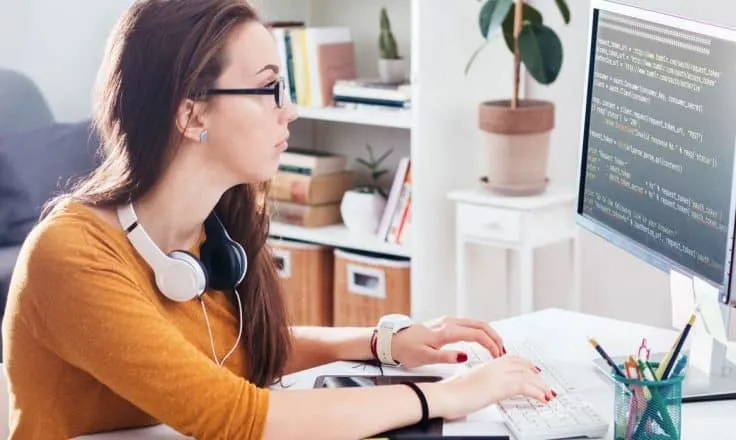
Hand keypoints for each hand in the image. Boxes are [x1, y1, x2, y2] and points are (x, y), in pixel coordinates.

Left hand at [391, 315, 505, 367]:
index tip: (497, 355)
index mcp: (446, 331)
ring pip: (476, 322)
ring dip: (489, 333)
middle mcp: (449, 322)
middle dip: (495, 336)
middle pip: (480, 324)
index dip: (491, 344)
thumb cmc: (406, 349)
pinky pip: (469, 324)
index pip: (477, 334)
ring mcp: (447, 321)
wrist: (392, 340)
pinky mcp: (445, 323)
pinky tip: (483, 339)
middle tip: (503, 350)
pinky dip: (481, 330)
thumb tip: (464, 356)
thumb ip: (446, 357)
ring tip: (497, 346)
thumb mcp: (425, 357)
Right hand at [434, 355, 555, 419]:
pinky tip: (542, 399)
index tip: (532, 370)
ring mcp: (498, 375)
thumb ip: (478, 385)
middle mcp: (493, 367)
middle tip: (544, 383)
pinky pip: (526, 386)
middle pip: (522, 365)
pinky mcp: (500, 386)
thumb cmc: (450, 393)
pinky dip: (538, 392)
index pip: (511, 360)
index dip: (524, 364)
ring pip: (527, 375)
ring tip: (547, 393)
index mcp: (486, 366)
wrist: (444, 395)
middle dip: (536, 374)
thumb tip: (481, 391)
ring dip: (540, 385)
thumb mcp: (467, 386)